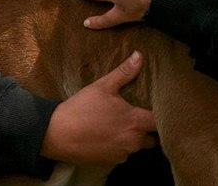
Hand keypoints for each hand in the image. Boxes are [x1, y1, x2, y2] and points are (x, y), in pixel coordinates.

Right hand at [40, 51, 157, 164]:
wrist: (57, 134)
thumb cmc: (81, 108)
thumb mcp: (103, 86)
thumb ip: (125, 72)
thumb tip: (139, 56)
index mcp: (135, 122)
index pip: (160, 122)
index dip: (161, 115)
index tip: (157, 107)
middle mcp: (133, 141)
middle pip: (152, 137)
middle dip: (147, 128)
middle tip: (137, 115)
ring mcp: (122, 154)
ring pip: (137, 146)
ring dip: (133, 137)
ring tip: (120, 124)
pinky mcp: (110, 162)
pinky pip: (123, 154)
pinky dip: (120, 146)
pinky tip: (108, 135)